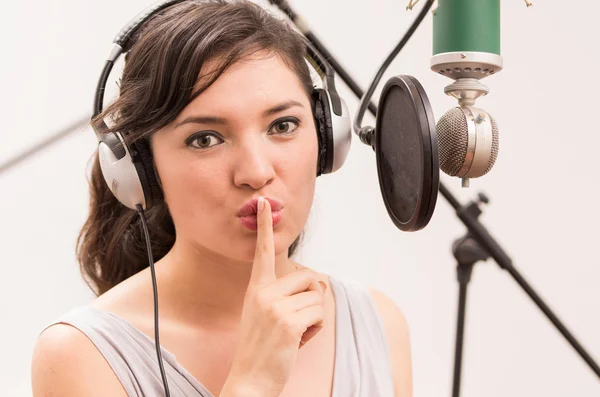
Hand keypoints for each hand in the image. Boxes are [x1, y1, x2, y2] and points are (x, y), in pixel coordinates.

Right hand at [222, 196, 325, 396]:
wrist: (250, 379)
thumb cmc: (263, 346)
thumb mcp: (267, 314)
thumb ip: (289, 294)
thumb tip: (321, 280)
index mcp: (256, 289)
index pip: (262, 253)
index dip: (264, 227)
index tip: (264, 203)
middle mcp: (263, 293)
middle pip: (309, 278)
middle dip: (311, 299)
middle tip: (294, 321)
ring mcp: (275, 307)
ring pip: (317, 297)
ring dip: (313, 317)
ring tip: (294, 333)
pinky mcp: (288, 322)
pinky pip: (319, 313)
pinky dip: (316, 329)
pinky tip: (298, 341)